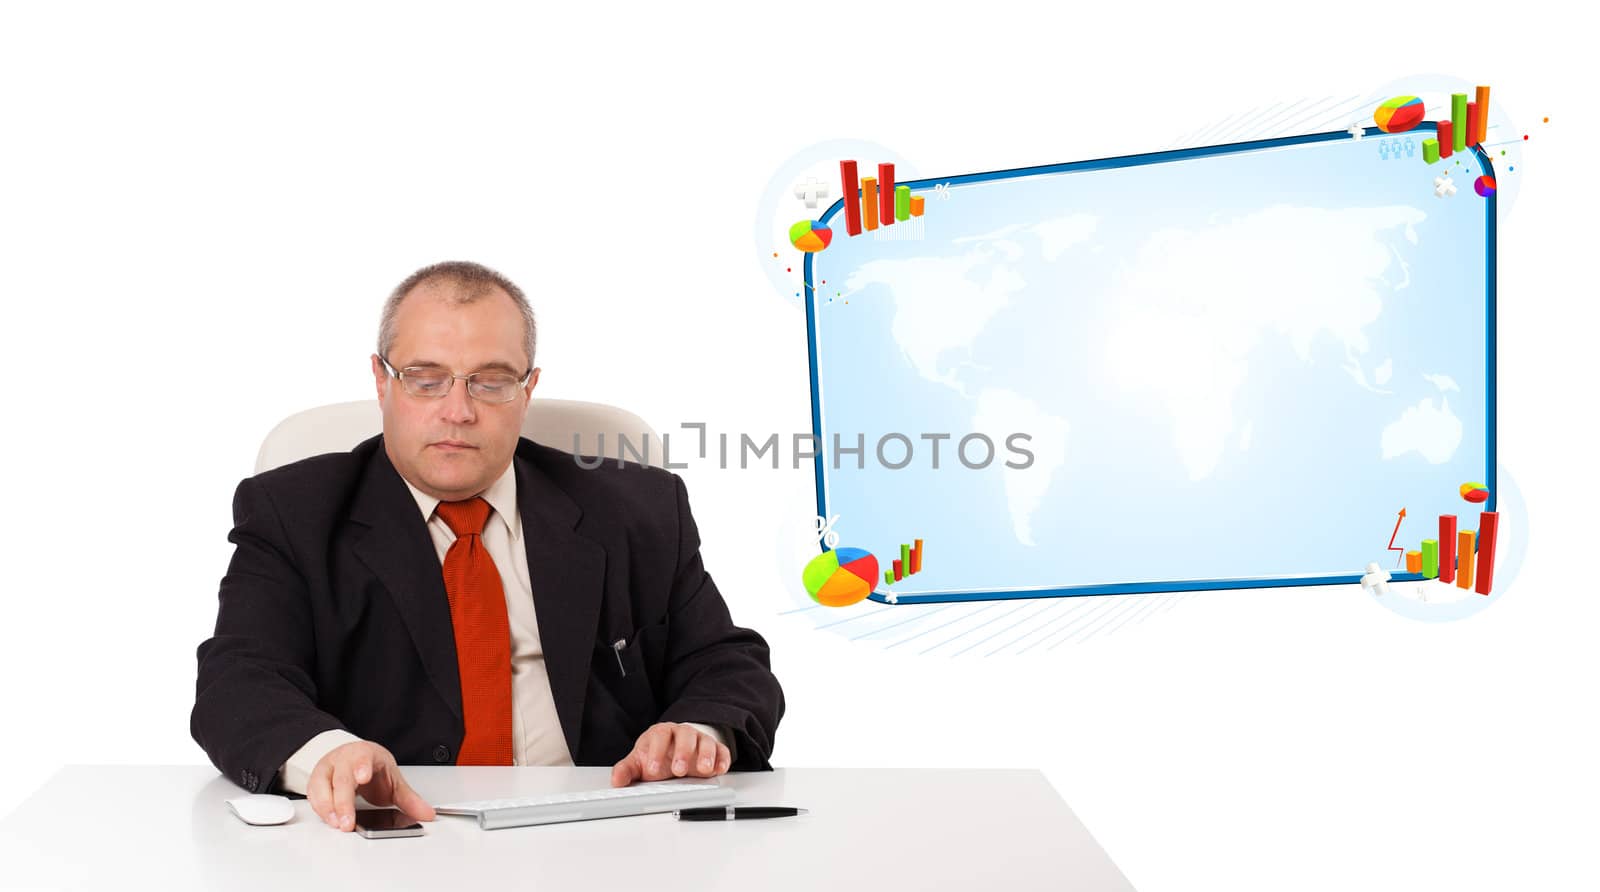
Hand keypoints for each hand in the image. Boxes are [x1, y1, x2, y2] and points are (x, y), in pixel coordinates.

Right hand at [307, 740, 435, 831]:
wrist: (353, 758)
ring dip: (328, 808)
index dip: (361, 767)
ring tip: (338, 824)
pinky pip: (314, 796)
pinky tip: (330, 820)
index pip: (361, 757)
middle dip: (343, 802)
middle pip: (340, 779)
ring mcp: (326, 770)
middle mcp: (342, 759)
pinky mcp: (316, 783)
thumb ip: (409, 799)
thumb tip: (427, 814)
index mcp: (364, 754)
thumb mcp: (392, 779)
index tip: (363, 777)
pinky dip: (321, 810)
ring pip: (321, 787)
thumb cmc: (372, 767)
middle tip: (348, 822)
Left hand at [610, 722, 730, 786]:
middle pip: (685, 736)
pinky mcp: (715, 749)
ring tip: (703, 770)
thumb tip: (617, 781)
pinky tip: (720, 769)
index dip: (656, 752)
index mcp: (662, 733)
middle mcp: (682, 733)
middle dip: (683, 752)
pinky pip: (721, 751)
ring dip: (705, 755)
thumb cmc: (658, 754)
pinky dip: (722, 759)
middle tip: (678, 770)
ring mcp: (700, 740)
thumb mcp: (640, 761)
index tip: (652, 770)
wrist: (676, 748)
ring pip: (705, 742)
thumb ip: (627, 770)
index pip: (660, 736)